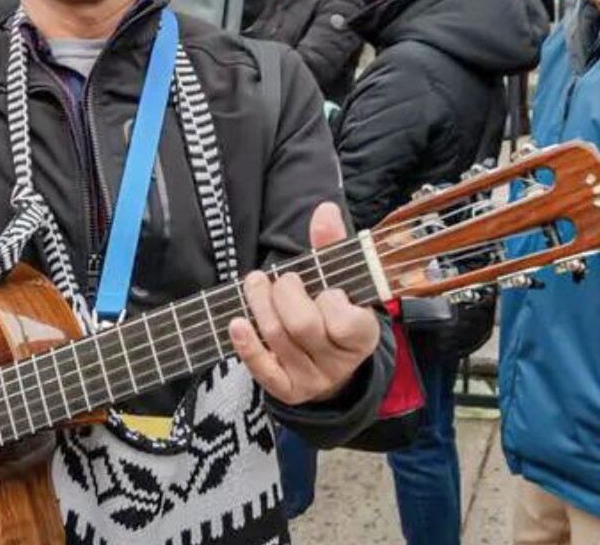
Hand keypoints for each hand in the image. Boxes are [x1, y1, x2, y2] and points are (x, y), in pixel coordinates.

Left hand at [230, 202, 380, 404]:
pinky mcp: (287, 390)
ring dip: (260, 305)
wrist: (330, 366)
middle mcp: (338, 363)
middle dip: (285, 294)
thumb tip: (324, 209)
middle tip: (280, 279)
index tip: (326, 288)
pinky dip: (247, 344)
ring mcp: (312, 380)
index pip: (347, 322)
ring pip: (279, 339)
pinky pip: (263, 370)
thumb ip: (332, 246)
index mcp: (362, 336)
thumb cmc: (332, 312)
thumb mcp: (340, 281)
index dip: (330, 300)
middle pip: (304, 326)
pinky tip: (237, 322)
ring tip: (254, 284)